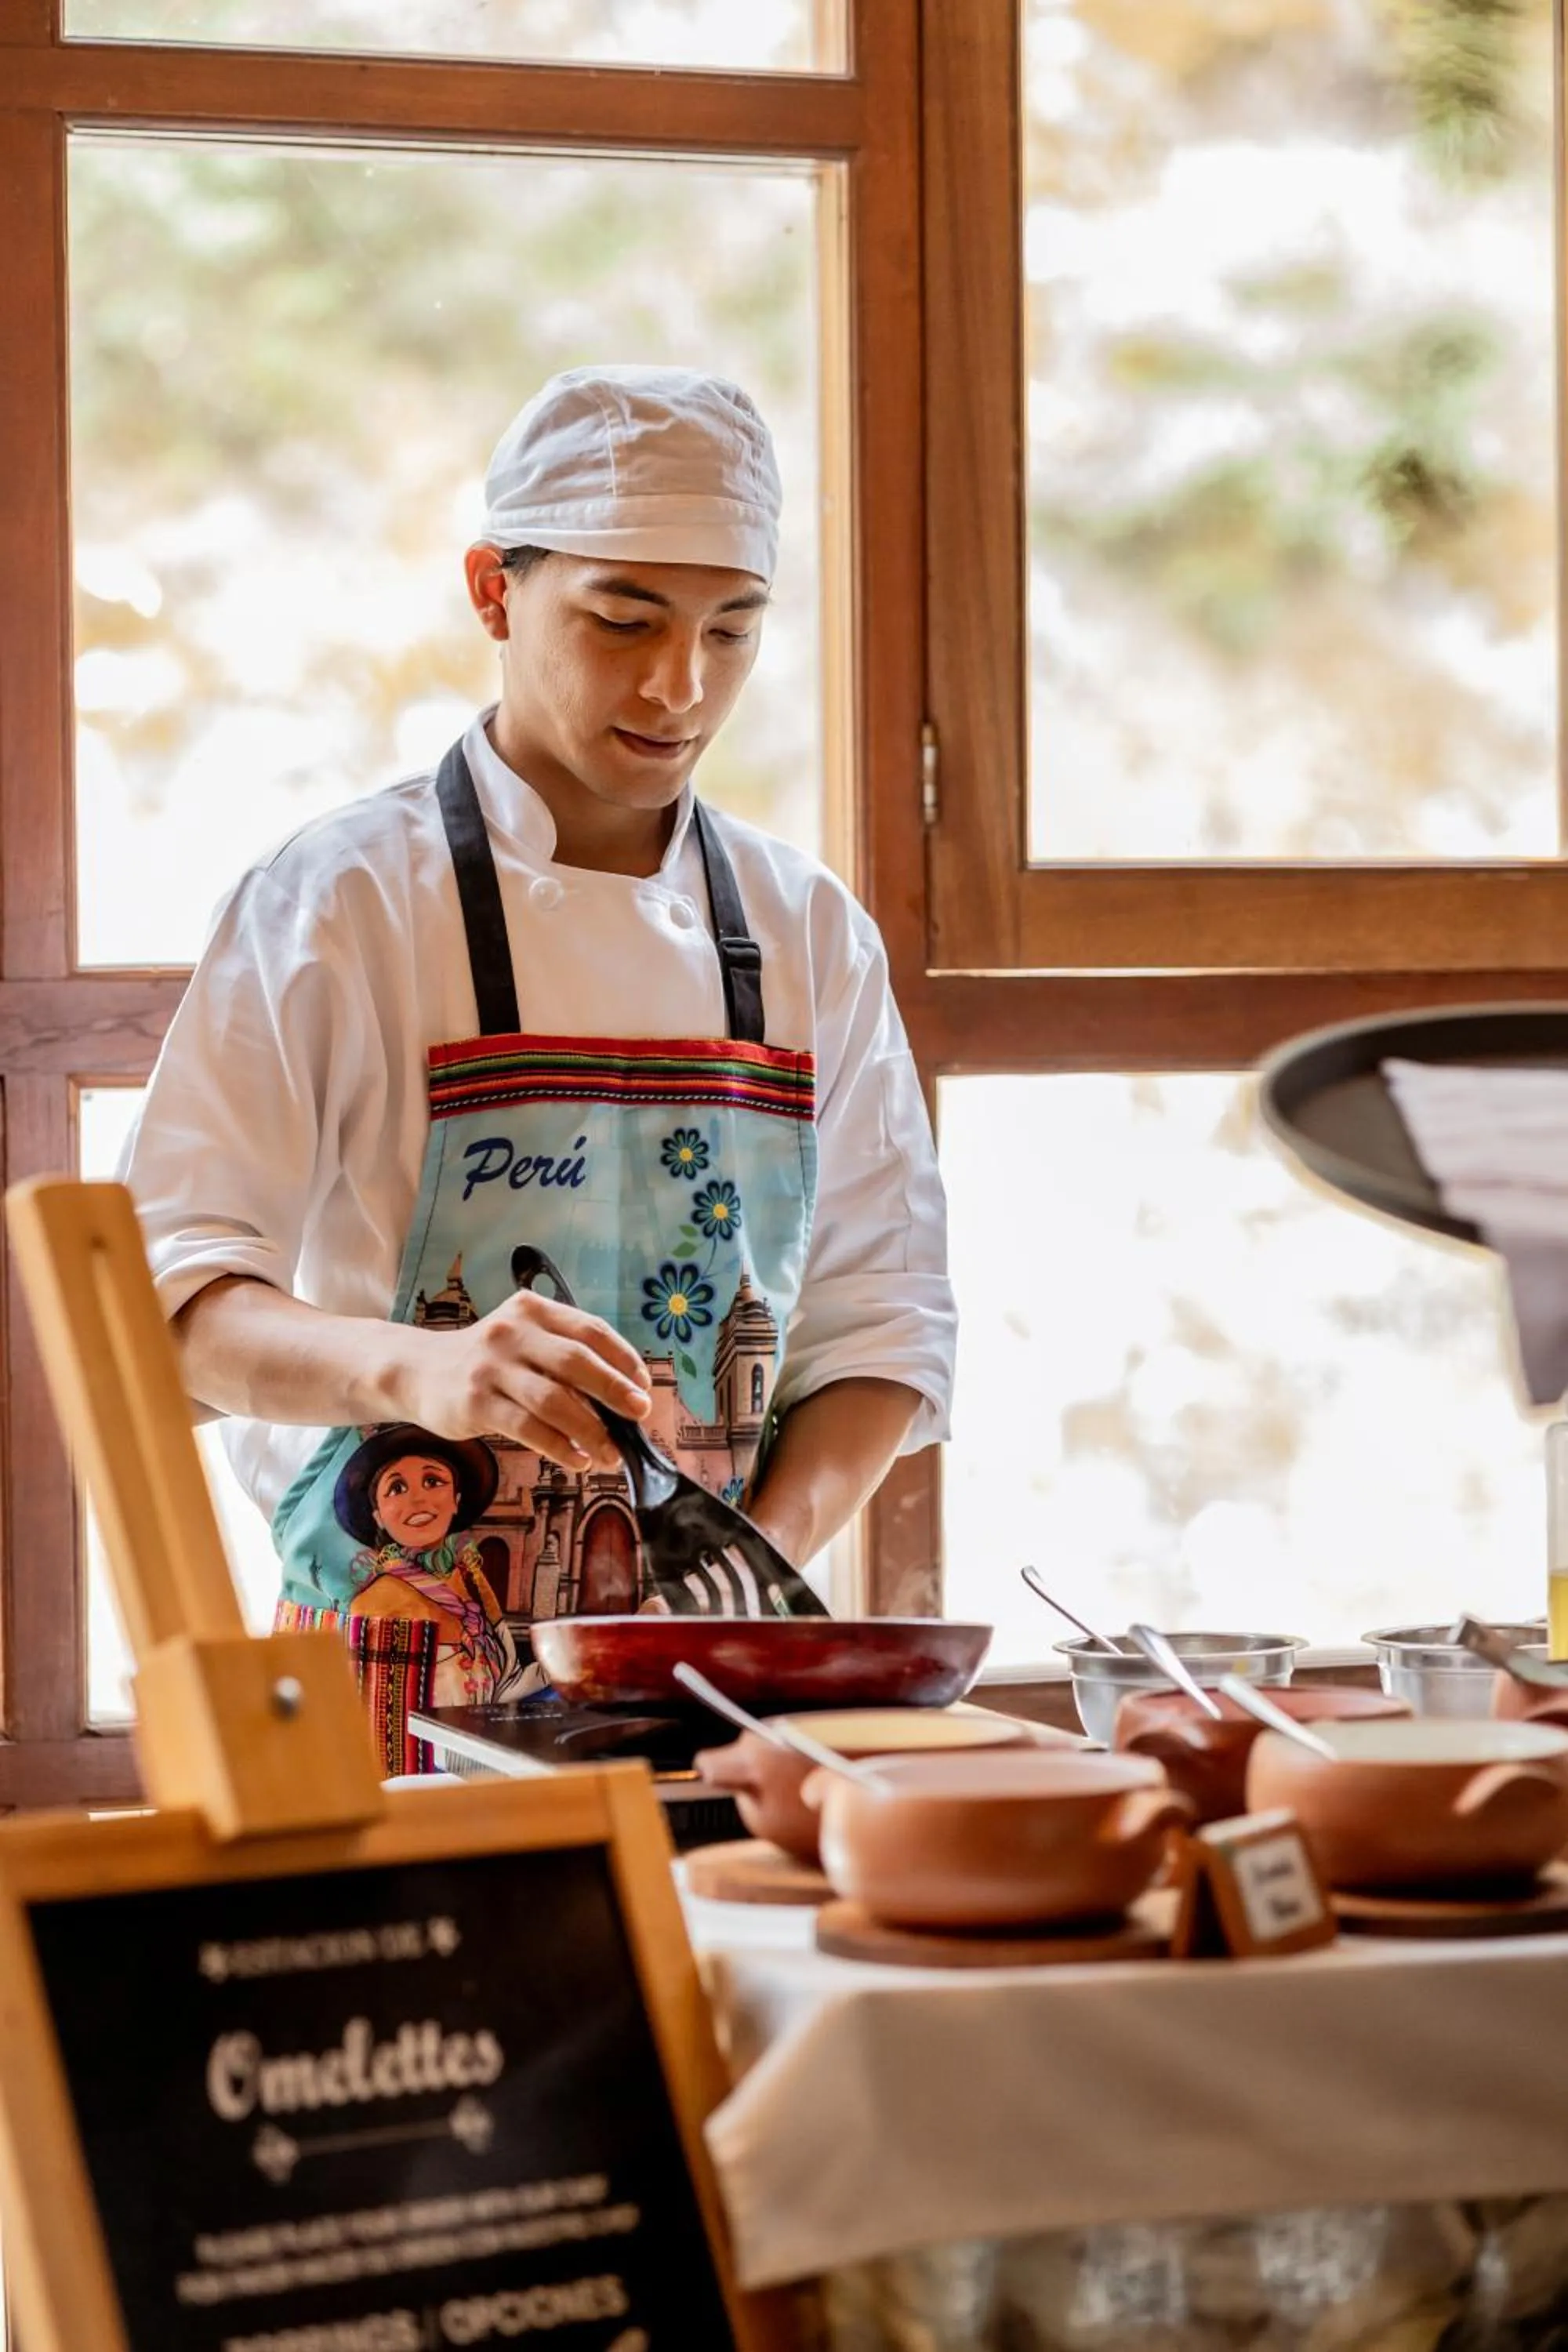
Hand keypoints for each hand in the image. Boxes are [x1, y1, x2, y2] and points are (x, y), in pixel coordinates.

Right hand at [400, 1290, 650, 1471]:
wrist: (419, 1370)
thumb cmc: (489, 1362)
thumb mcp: (524, 1341)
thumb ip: (564, 1357)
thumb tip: (622, 1396)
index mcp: (533, 1310)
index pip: (590, 1329)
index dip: (623, 1358)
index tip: (643, 1385)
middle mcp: (513, 1332)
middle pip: (576, 1361)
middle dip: (615, 1390)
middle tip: (641, 1413)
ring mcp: (491, 1367)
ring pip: (554, 1400)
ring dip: (590, 1430)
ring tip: (611, 1453)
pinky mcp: (475, 1401)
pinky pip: (528, 1428)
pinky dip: (559, 1447)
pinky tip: (578, 1460)